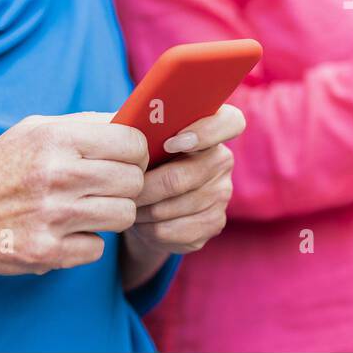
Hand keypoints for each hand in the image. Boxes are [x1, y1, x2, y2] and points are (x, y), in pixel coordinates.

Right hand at [0, 113, 148, 277]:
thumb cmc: (0, 168)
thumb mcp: (35, 130)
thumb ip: (86, 124)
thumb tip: (137, 121)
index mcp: (55, 138)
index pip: (132, 143)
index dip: (136, 152)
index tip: (127, 159)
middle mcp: (55, 175)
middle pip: (133, 181)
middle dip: (127, 184)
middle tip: (108, 186)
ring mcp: (52, 216)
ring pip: (124, 215)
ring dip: (112, 214)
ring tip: (89, 208)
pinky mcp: (46, 252)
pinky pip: (97, 248)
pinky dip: (86, 243)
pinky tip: (66, 232)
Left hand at [124, 103, 244, 254]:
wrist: (151, 205)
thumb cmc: (145, 161)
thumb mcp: (144, 140)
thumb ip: (144, 129)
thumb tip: (127, 133)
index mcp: (213, 128)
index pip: (230, 122)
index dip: (204, 132)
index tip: (169, 144)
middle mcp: (223, 160)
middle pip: (179, 178)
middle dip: (143, 188)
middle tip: (121, 190)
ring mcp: (222, 194)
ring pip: (169, 208)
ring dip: (141, 210)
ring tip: (127, 205)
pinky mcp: (214, 223)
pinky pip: (171, 230)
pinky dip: (147, 228)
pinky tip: (141, 221)